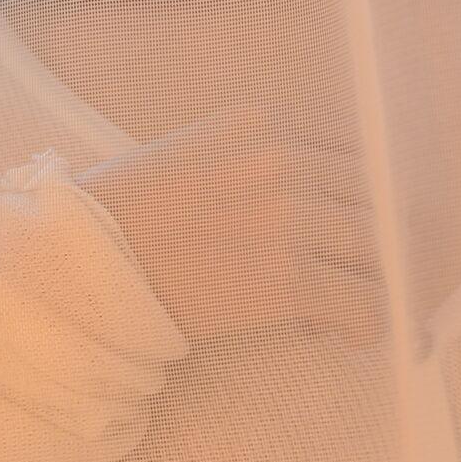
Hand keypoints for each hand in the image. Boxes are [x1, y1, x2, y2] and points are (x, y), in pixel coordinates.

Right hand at [74, 105, 387, 349]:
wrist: (82, 267)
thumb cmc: (122, 220)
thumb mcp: (194, 158)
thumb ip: (256, 168)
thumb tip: (309, 214)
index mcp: (261, 124)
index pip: (346, 155)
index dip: (353, 200)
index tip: (345, 233)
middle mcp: (284, 160)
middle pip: (372, 195)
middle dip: (377, 238)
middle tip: (364, 274)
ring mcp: (290, 216)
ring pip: (378, 245)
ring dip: (375, 280)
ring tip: (352, 309)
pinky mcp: (289, 276)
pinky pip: (363, 299)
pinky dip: (371, 323)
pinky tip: (353, 337)